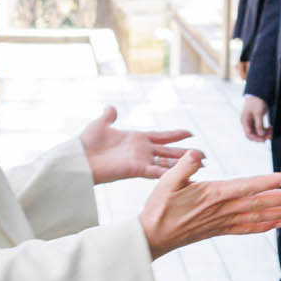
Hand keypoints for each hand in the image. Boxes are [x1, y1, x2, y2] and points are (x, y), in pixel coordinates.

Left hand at [79, 106, 195, 183]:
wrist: (78, 158)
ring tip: (200, 163)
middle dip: (185, 153)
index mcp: (136, 138)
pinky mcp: (136, 169)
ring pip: (167, 162)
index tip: (189, 133)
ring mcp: (140, 160)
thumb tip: (111, 108)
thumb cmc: (86, 143)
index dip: (174, 135)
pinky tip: (184, 173)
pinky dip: (170, 172)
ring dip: (183, 163)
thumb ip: (108, 117)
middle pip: (168, 151)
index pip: (160, 136)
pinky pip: (157, 171)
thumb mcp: (99, 124)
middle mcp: (141, 150)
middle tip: (203, 154)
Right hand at [139, 152, 280, 257]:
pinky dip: (268, 226)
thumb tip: (196, 153)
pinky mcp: (221, 230)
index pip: (250, 187)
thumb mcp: (167, 181)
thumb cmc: (159, 207)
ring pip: (261, 217)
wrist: (152, 237)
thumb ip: (184, 165)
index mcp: (215, 194)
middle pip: (263, 203)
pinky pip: (250, 228)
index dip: (273, 183)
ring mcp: (225, 222)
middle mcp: (225, 210)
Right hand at [240, 95, 271, 142]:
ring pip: (257, 132)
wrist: (258, 94)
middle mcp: (247, 122)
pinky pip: (260, 128)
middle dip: (262, 136)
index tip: (264, 139)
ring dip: (265, 133)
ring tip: (272, 132)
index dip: (256, 138)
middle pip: (253, 134)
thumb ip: (259, 124)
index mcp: (245, 121)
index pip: (249, 134)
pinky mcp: (256, 120)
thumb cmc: (256, 101)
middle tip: (270, 136)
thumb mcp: (258, 113)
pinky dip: (265, 130)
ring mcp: (251, 122)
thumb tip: (261, 134)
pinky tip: (270, 129)